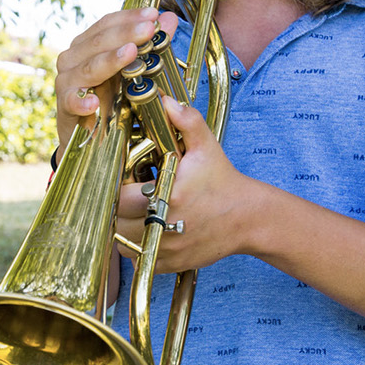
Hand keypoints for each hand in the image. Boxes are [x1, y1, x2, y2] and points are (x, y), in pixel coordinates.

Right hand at [53, 7, 178, 151]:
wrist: (89, 141)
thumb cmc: (110, 99)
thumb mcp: (132, 71)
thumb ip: (150, 45)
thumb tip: (169, 18)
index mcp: (88, 45)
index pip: (107, 24)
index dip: (129, 17)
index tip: (153, 14)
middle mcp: (74, 58)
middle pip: (98, 41)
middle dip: (126, 34)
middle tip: (149, 29)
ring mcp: (67, 81)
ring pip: (88, 67)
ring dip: (110, 60)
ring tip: (131, 53)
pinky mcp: (65, 106)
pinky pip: (72, 101)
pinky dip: (81, 101)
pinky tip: (93, 102)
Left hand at [113, 96, 250, 271]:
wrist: (248, 217)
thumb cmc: (223, 180)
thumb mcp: (206, 147)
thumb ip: (185, 121)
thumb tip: (165, 101)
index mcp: (168, 196)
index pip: (120, 197)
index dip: (116, 189)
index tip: (124, 182)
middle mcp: (165, 226)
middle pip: (117, 222)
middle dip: (117, 208)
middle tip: (127, 196)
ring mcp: (168, 248)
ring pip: (122, 243)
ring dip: (122, 229)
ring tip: (133, 213)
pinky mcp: (171, 264)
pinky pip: (138, 260)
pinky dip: (136, 248)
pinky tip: (145, 230)